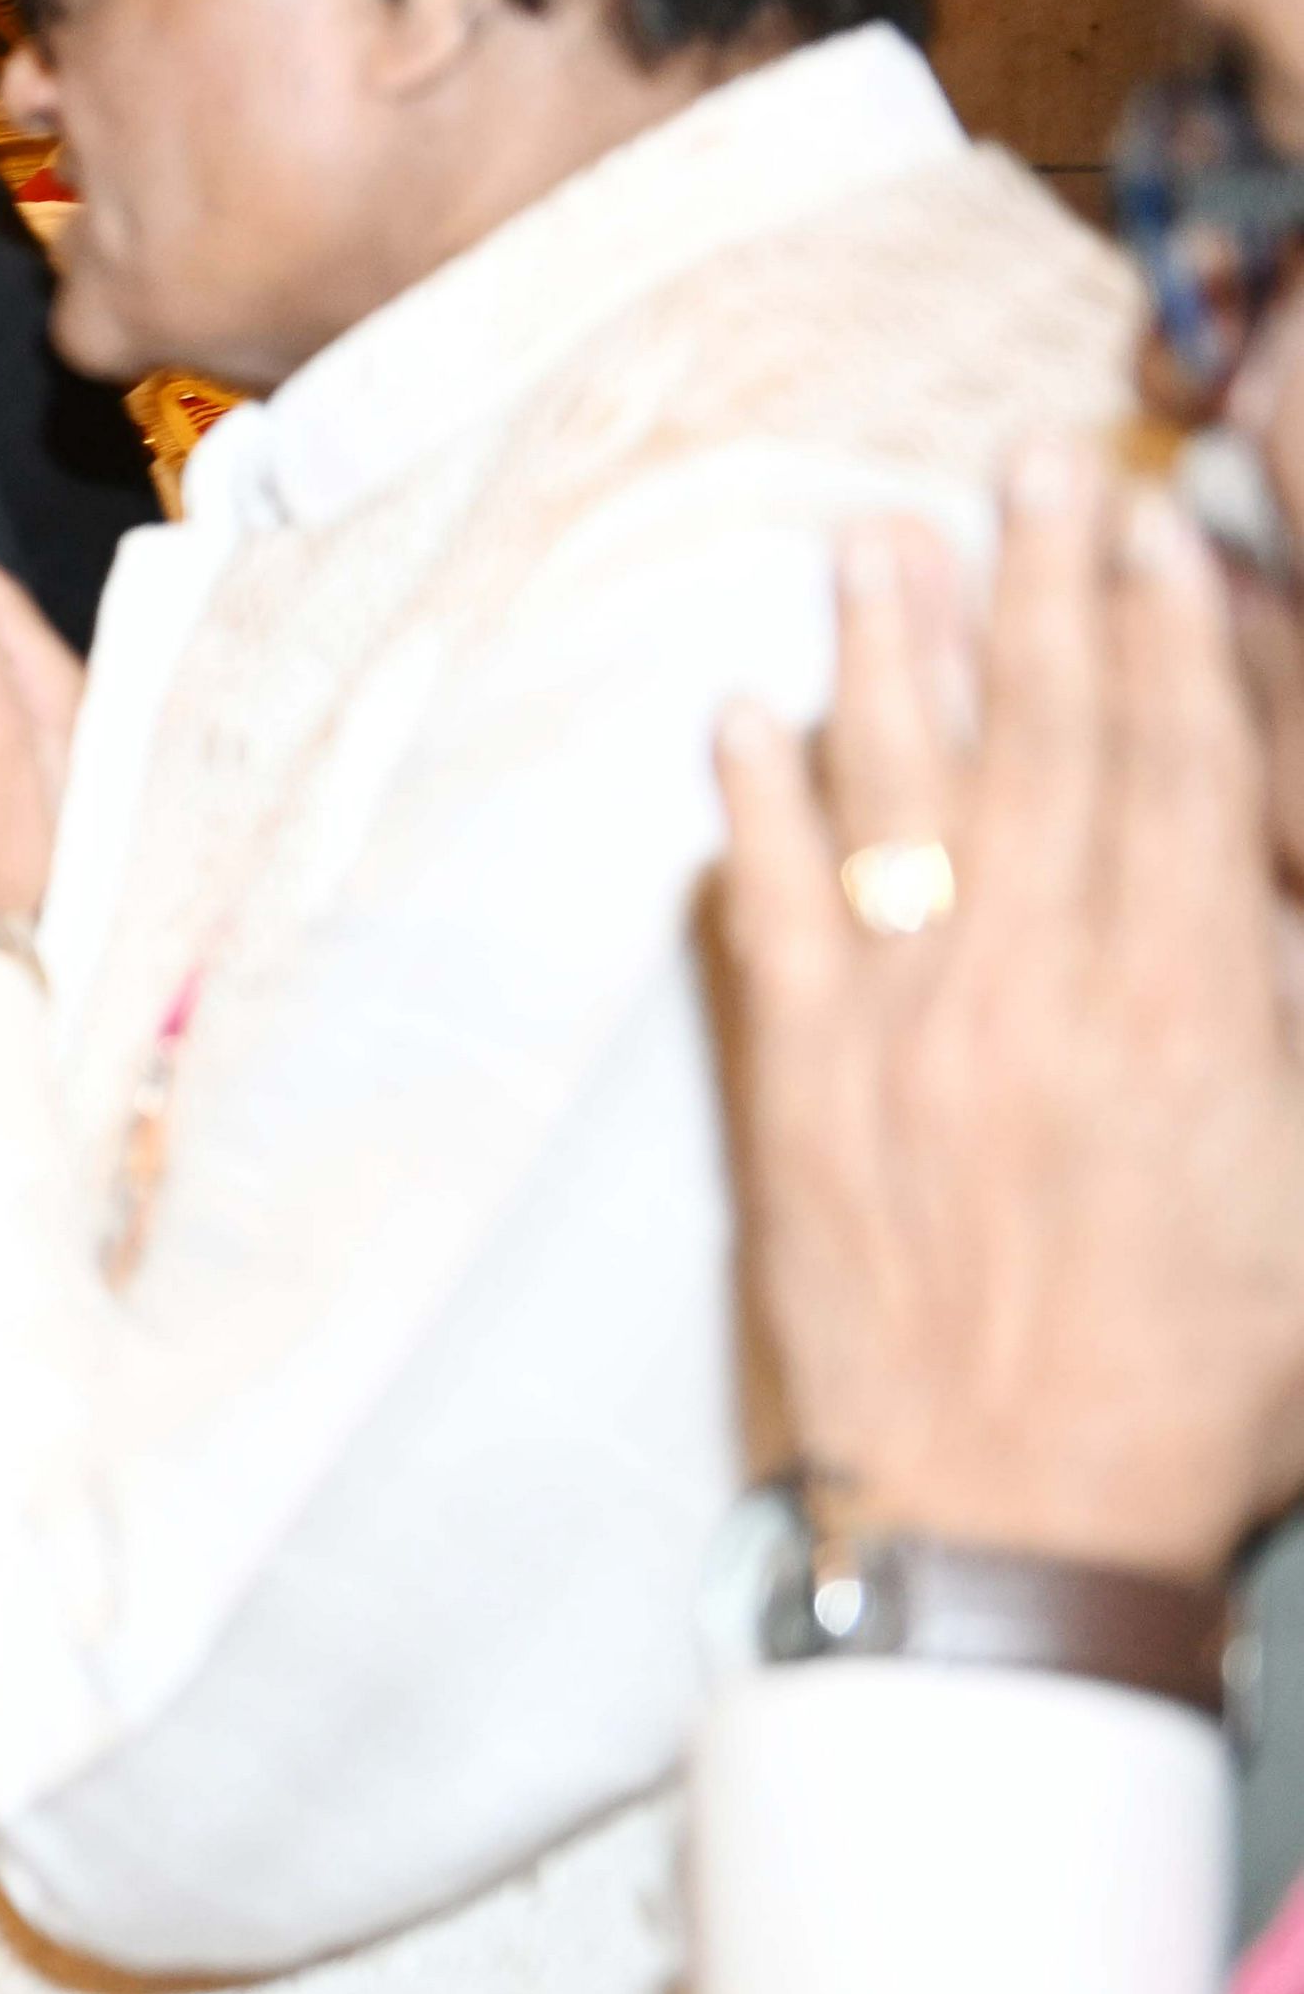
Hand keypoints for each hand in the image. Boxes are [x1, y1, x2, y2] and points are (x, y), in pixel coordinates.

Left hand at [715, 442, 1303, 1583]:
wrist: (1022, 1523)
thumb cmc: (1207, 1385)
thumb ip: (1289, 1022)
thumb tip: (1260, 876)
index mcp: (1187, 1010)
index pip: (1175, 773)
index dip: (1164, 635)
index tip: (1148, 522)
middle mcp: (1036, 993)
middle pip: (1042, 751)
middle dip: (1039, 596)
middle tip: (1024, 470)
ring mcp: (902, 1035)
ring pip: (899, 802)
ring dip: (891, 661)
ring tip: (880, 540)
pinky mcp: (801, 1093)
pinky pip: (771, 918)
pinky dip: (756, 810)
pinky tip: (744, 721)